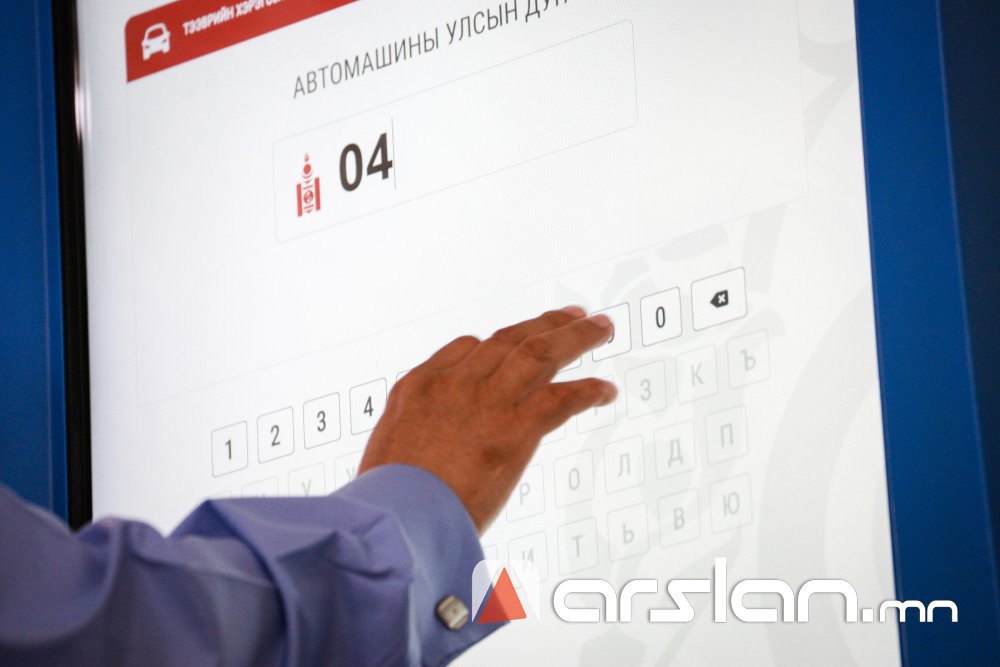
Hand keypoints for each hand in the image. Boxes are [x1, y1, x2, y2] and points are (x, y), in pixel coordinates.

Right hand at [358, 307, 617, 532]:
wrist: (395, 519)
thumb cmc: (387, 500)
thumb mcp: (388, 453)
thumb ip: (415, 437)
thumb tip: (431, 450)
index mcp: (419, 386)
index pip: (466, 348)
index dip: (499, 344)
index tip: (517, 342)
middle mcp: (454, 383)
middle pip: (508, 340)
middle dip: (543, 324)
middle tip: (569, 315)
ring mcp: (485, 402)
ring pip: (539, 354)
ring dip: (575, 338)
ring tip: (599, 329)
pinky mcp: (512, 428)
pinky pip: (561, 398)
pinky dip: (588, 391)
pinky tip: (604, 390)